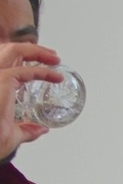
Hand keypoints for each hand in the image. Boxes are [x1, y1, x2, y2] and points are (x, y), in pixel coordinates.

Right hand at [0, 43, 62, 159]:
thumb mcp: (14, 134)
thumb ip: (27, 130)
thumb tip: (41, 130)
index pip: (10, 65)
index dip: (28, 61)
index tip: (48, 66)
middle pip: (10, 51)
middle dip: (34, 50)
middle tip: (55, 57)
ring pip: (15, 50)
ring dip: (38, 51)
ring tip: (56, 59)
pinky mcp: (3, 79)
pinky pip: (26, 70)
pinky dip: (44, 71)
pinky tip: (57, 77)